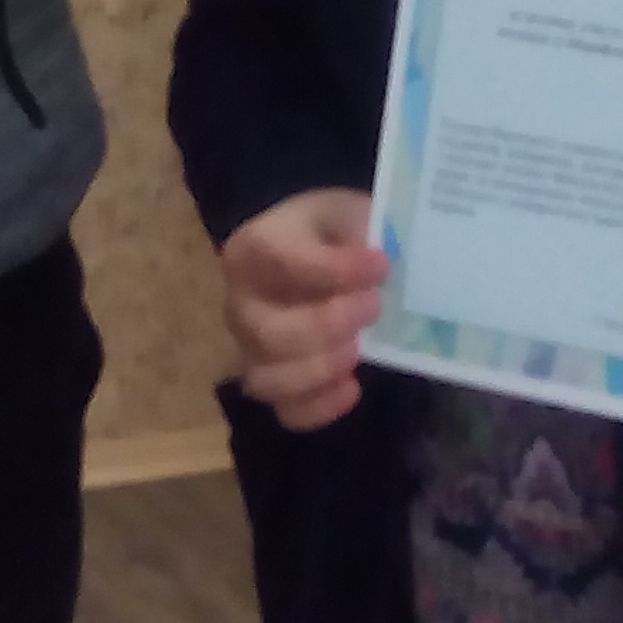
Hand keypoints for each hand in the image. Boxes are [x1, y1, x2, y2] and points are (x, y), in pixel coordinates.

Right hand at [221, 189, 389, 432]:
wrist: (302, 250)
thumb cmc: (324, 232)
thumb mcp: (343, 211)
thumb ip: (361, 228)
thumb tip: (382, 263)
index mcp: (253, 250)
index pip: (282, 263)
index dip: (335, 270)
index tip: (381, 265)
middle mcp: (240, 303)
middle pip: (271, 332)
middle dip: (328, 326)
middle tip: (373, 307)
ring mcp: (250, 348)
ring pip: (268, 379)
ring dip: (319, 371)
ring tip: (358, 351)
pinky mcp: (271, 380)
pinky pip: (286, 411)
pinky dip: (320, 408)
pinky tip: (352, 387)